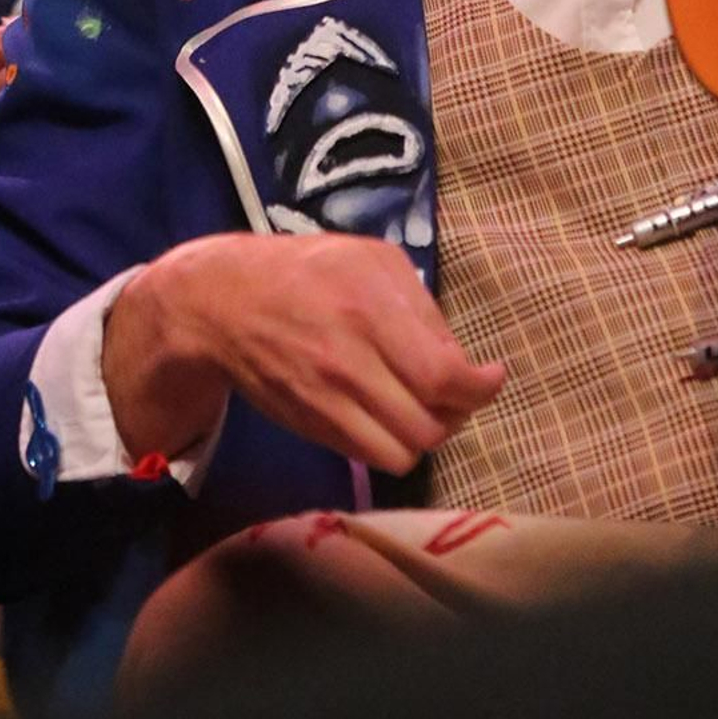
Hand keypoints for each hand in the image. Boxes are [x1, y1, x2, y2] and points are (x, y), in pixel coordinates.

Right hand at [103, 231, 505, 476]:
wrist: (226, 303)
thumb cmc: (309, 270)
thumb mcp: (373, 260)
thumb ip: (421, 308)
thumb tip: (461, 360)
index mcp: (370, 309)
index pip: (443, 376)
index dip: (480, 388)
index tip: (492, 377)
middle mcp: (348, 362)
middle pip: (430, 424)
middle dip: (457, 412)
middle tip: (457, 391)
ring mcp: (326, 401)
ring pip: (404, 451)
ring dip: (427, 434)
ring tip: (427, 405)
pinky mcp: (312, 427)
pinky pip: (373, 458)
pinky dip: (394, 444)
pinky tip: (393, 414)